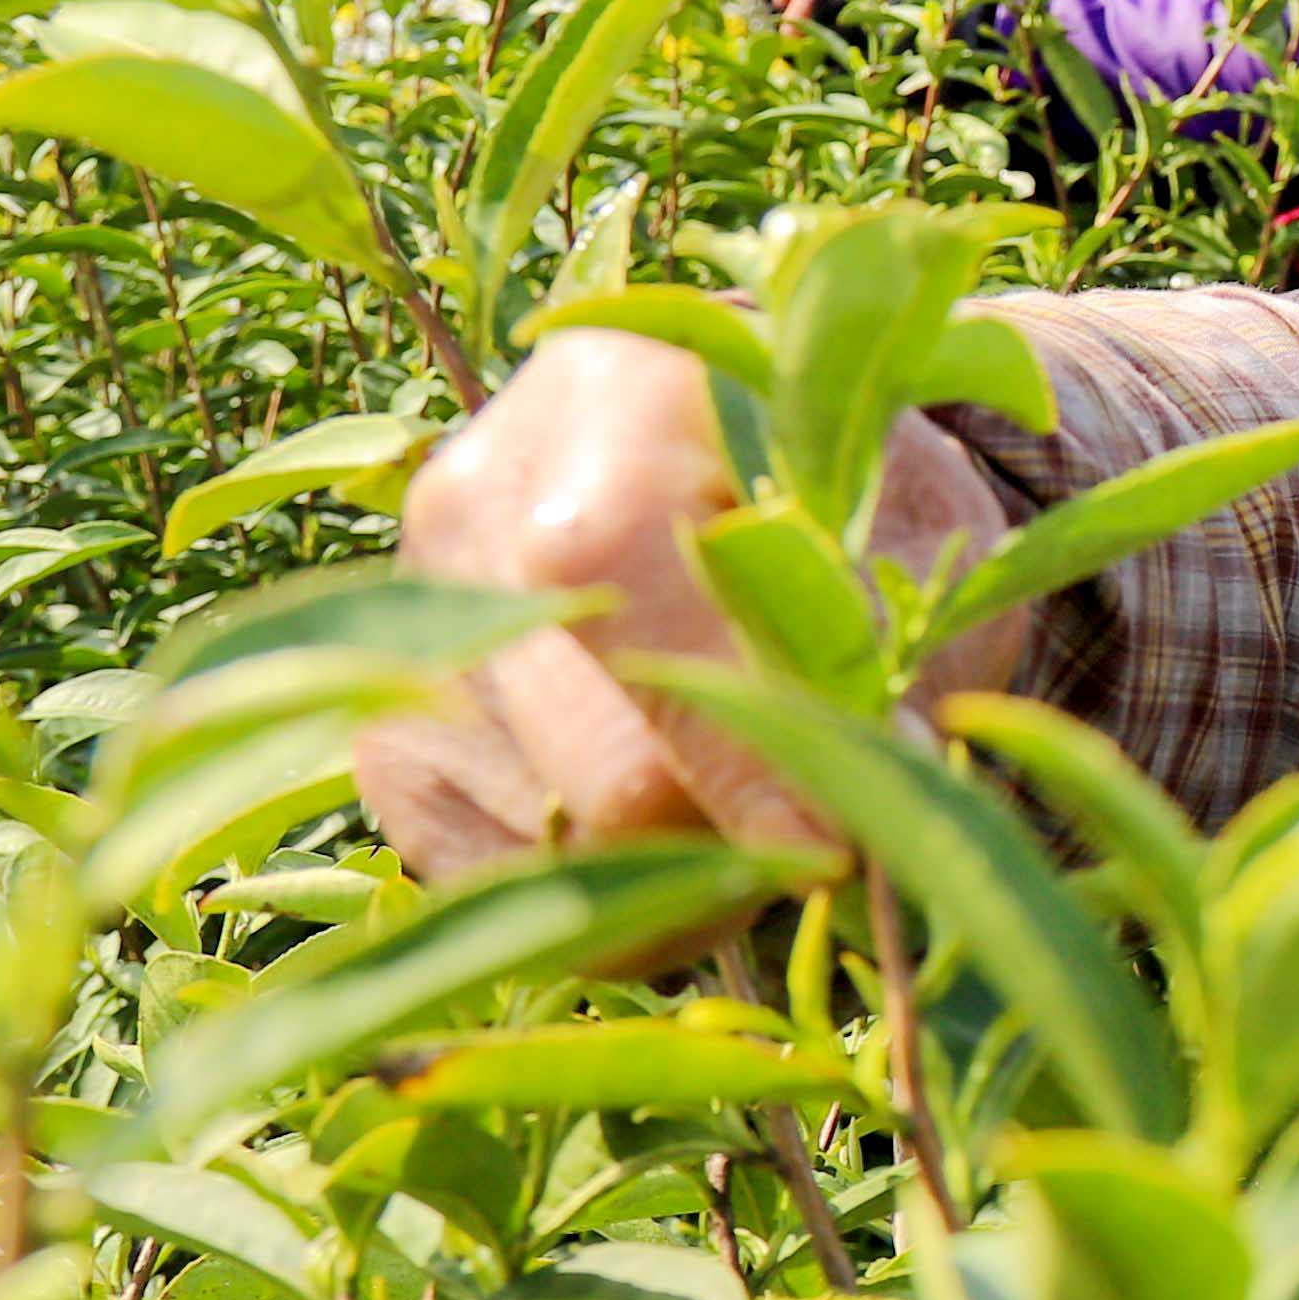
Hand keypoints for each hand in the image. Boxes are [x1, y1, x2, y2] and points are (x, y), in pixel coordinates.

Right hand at [347, 326, 1026, 881]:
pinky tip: (680, 842)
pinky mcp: (389, 741)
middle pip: (592, 756)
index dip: (734, 735)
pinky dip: (607, 905)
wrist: (750, 489)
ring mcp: (411, 622)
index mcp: (612, 394)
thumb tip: (876, 788)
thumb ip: (887, 647)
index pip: (624, 578)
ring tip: (760, 810)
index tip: (834, 843)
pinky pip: (499, 884)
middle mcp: (475, 495)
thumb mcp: (909, 541)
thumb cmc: (851, 506)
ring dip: (682, 876)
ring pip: (553, 843)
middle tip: (826, 836)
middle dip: (731, 829)